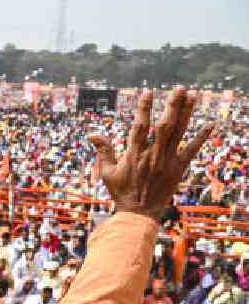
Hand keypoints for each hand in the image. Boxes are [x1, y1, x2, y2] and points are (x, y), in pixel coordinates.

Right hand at [89, 88, 212, 220]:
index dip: (144, 108)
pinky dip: (201, 137)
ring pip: (179, 133)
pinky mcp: (178, 169)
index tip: (149, 92)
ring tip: (194, 95)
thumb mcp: (107, 173)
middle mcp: (152, 156)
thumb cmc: (121, 192)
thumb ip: (103, 151)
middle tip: (180, 88)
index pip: (140, 126)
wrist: (139, 214)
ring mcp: (167, 162)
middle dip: (173, 106)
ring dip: (187, 113)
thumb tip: (92, 134)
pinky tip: (210, 124)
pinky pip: (192, 151)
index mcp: (134, 155)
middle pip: (164, 126)